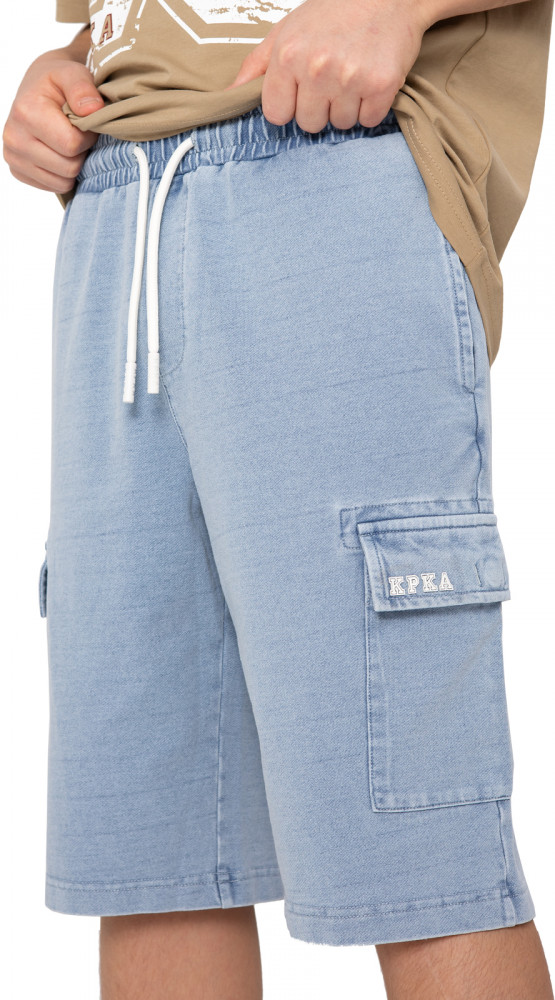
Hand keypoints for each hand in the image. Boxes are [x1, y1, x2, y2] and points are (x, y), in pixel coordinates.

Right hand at [3, 49, 103, 193]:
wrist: (37, 88)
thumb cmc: (58, 82)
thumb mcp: (73, 73)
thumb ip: (83, 87)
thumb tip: (93, 110)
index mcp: (26, 113)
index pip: (71, 145)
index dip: (87, 137)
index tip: (85, 123)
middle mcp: (14, 138)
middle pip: (68, 168)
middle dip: (81, 152)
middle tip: (77, 133)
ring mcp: (13, 157)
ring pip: (62, 182)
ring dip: (73, 164)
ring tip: (68, 142)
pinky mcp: (18, 171)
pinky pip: (54, 186)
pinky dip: (62, 174)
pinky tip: (59, 152)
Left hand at [225, 0, 429, 132]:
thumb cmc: (334, 11)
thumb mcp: (287, 30)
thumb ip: (256, 65)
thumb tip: (230, 93)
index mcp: (288, 55)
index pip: (277, 114)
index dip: (290, 105)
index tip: (302, 90)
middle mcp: (317, 68)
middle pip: (309, 124)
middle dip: (320, 107)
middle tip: (332, 78)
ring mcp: (350, 78)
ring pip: (340, 124)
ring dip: (347, 107)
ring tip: (352, 75)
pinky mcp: (381, 85)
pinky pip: (368, 120)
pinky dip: (371, 107)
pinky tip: (370, 80)